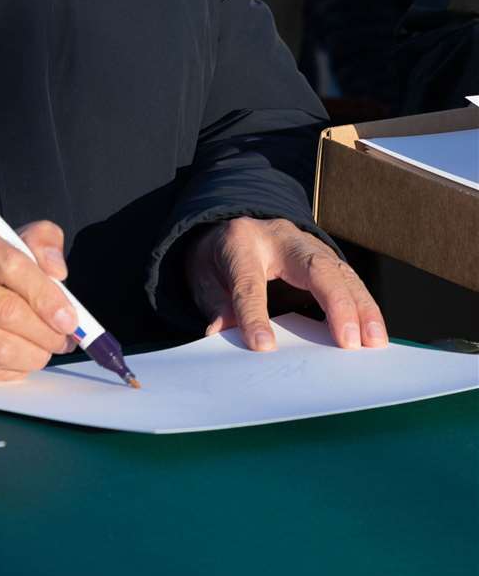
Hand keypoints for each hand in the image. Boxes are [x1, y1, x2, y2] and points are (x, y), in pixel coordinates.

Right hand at [0, 212, 75, 380]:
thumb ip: (38, 241)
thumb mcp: (0, 232)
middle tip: (63, 337)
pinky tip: (20, 360)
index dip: (45, 294)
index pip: (8, 263)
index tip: (69, 316)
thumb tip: (58, 272)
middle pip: (2, 310)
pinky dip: (9, 371)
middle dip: (44, 331)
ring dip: (31, 355)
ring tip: (46, 349)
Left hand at [185, 216, 387, 350]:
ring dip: (361, 306)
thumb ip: (213, 302)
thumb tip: (221, 332)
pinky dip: (364, 304)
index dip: (255, 315)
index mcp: (241, 242)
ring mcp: (306, 243)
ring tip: (374, 342)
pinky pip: (348, 278)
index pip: (249, 281)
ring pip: (340, 271)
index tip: (264, 347)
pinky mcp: (324, 255)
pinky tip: (374, 331)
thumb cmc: (219, 257)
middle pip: (314, 267)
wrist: (231, 228)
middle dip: (335, 303)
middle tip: (349, 342)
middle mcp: (279, 237)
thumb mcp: (202, 276)